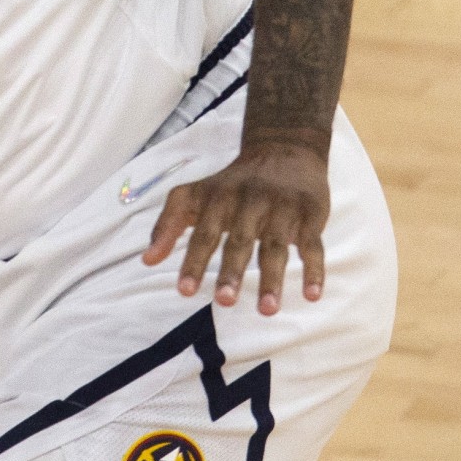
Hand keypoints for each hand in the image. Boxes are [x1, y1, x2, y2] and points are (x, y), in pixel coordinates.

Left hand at [142, 136, 330, 314]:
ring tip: (267, 311)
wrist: (283, 149)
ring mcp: (281, 209)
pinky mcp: (310, 214)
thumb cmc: (232, 183)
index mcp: (217, 199)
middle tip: (224, 301)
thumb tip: (146, 261)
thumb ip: (169, 224)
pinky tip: (312, 295)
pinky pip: (313, 245)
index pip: (203, 234)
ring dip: (272, 279)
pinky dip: (314, 270)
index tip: (184, 292)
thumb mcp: (195, 195)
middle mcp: (249, 203)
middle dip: (231, 272)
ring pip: (276, 247)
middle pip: (239, 241)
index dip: (193, 262)